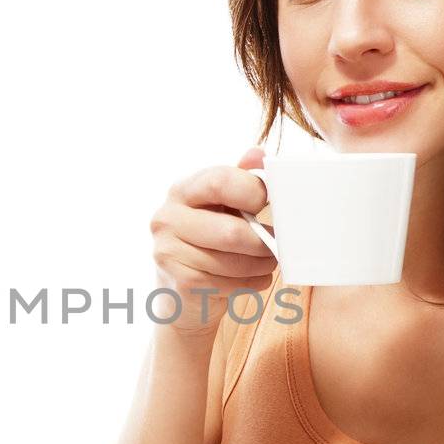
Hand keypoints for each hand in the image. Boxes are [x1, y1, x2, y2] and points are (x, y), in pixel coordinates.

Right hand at [148, 148, 277, 336]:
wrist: (182, 289)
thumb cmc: (210, 240)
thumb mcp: (223, 205)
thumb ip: (241, 179)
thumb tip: (259, 153)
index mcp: (181, 191)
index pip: (220, 181)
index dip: (253, 192)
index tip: (266, 204)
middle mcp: (167, 218)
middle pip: (231, 232)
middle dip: (263, 242)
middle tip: (277, 245)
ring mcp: (168, 252)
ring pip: (233, 262)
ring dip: (262, 265)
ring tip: (268, 262)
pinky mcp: (179, 282)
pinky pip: (228, 284)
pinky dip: (251, 283)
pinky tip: (253, 279)